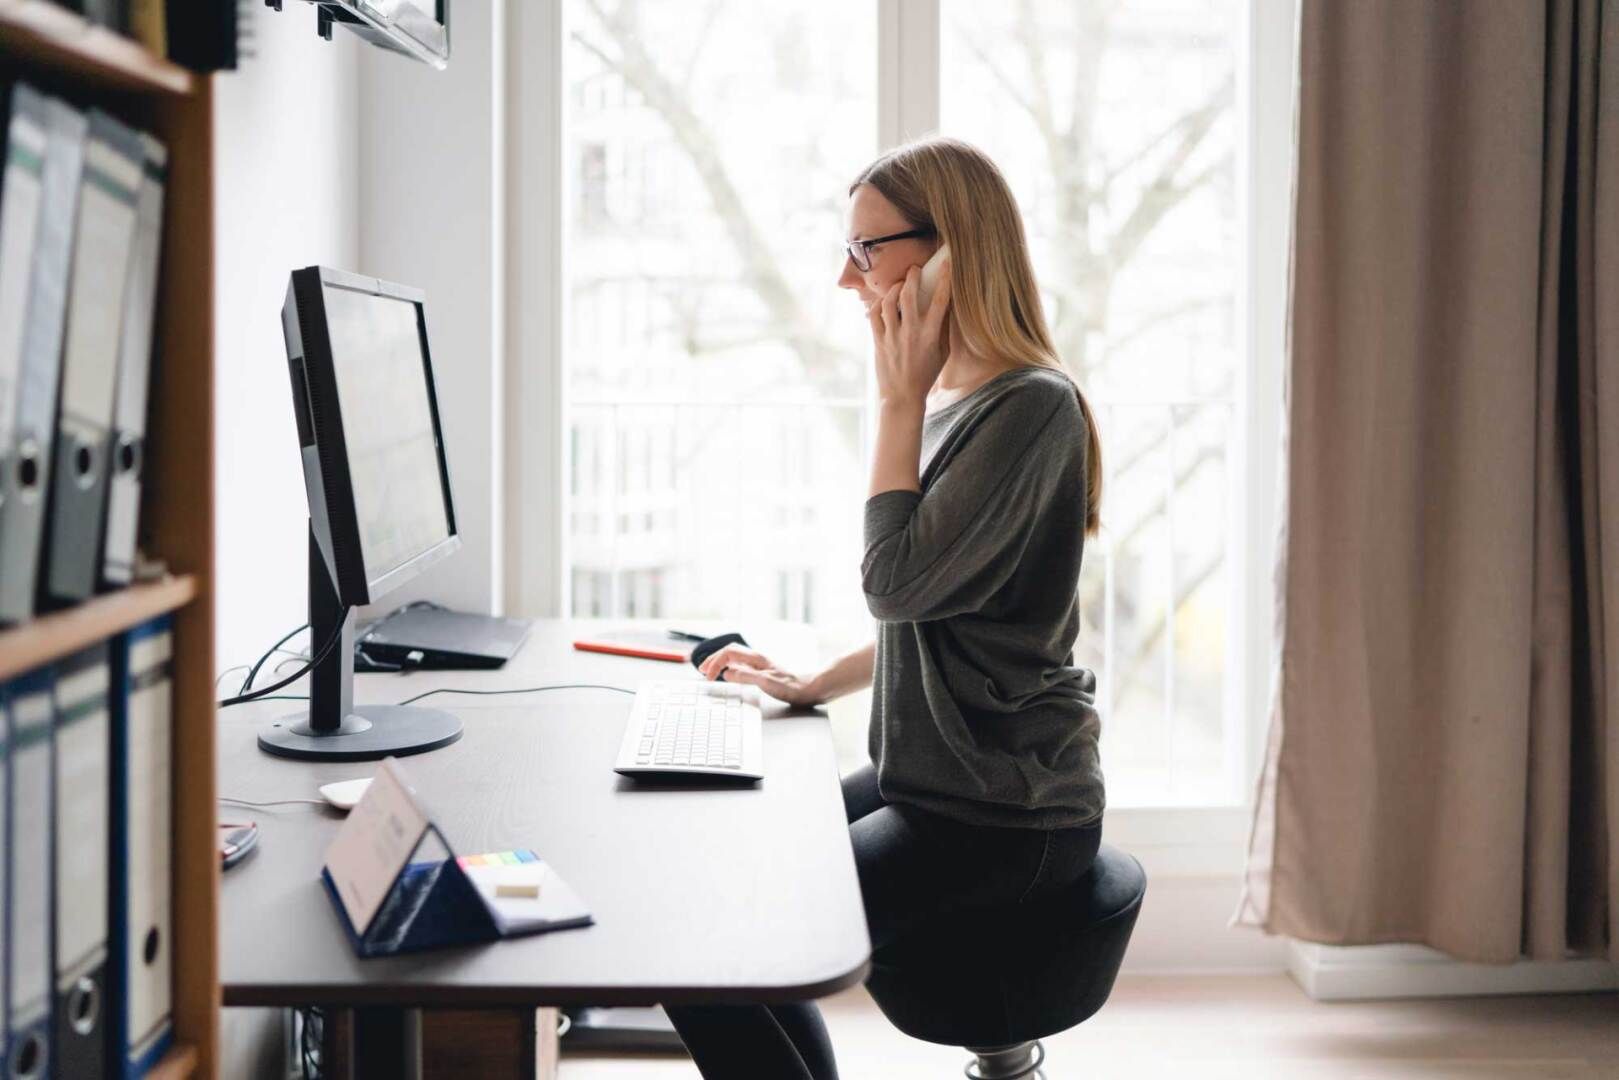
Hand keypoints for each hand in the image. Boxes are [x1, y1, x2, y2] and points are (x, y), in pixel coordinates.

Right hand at [696, 644, 821, 705]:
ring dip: (719, 662)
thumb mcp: (766, 683)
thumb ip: (746, 677)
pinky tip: (728, 675)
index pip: (728, 653)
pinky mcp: (762, 672)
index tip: (707, 676)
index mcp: (756, 659)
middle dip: (713, 659)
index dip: (714, 663)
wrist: (810, 689)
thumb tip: (726, 673)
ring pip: (734, 658)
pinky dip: (729, 668)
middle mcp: (756, 659)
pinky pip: (740, 666)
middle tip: (701, 669)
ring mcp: (759, 665)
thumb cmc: (792, 687)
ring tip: (709, 670)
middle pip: (729, 652)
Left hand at [868, 257, 951, 409]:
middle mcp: (911, 333)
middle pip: (908, 295)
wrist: (902, 396)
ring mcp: (892, 337)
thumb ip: (944, 329)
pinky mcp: (878, 341)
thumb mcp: (943, 353)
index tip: (945, 264)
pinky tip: (884, 302)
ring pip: (889, 302)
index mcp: (931, 335)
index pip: (940, 301)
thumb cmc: (926, 375)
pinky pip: (874, 315)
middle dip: (912, 276)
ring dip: (894, 288)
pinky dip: (878, 304)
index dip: (944, 279)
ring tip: (899, 284)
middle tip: (914, 269)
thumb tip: (947, 306)